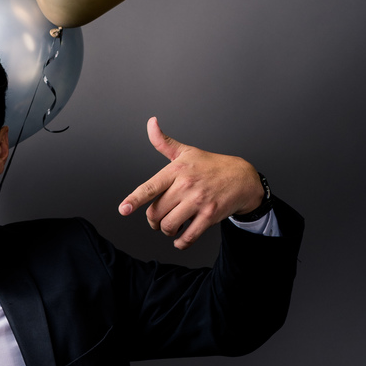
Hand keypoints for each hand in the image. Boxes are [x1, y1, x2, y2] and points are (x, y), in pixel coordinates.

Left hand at [118, 117, 264, 249]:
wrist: (242, 178)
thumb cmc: (210, 165)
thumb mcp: (186, 152)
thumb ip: (164, 142)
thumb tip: (151, 122)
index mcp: (176, 170)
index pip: (150, 187)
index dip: (134, 200)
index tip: (123, 209)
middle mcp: (186, 185)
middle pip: (155, 213)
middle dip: (154, 220)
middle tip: (159, 219)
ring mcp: (198, 201)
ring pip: (169, 226)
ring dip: (167, 231)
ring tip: (171, 226)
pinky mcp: (209, 215)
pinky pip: (188, 237)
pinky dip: (181, 243)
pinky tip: (180, 240)